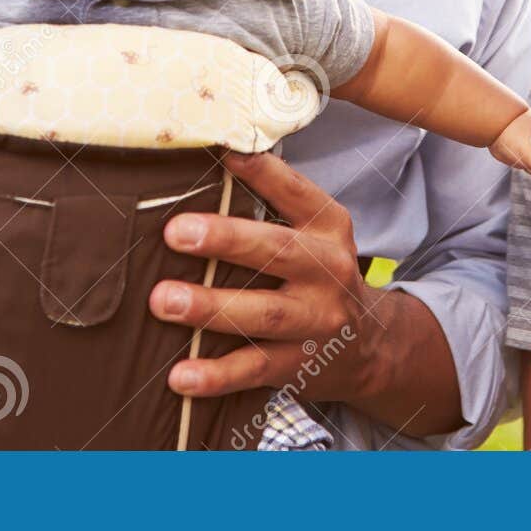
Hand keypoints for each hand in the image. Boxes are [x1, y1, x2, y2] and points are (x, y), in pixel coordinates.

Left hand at [151, 150, 377, 403]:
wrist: (368, 346)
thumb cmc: (317, 275)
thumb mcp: (314, 234)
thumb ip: (273, 206)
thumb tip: (208, 162)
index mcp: (327, 227)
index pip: (296, 192)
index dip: (263, 173)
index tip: (225, 153)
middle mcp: (327, 269)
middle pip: (278, 251)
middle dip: (226, 240)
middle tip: (176, 232)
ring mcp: (317, 320)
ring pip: (263, 313)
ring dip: (211, 307)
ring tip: (163, 300)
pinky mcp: (300, 364)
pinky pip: (255, 368)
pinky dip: (216, 375)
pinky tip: (180, 376)